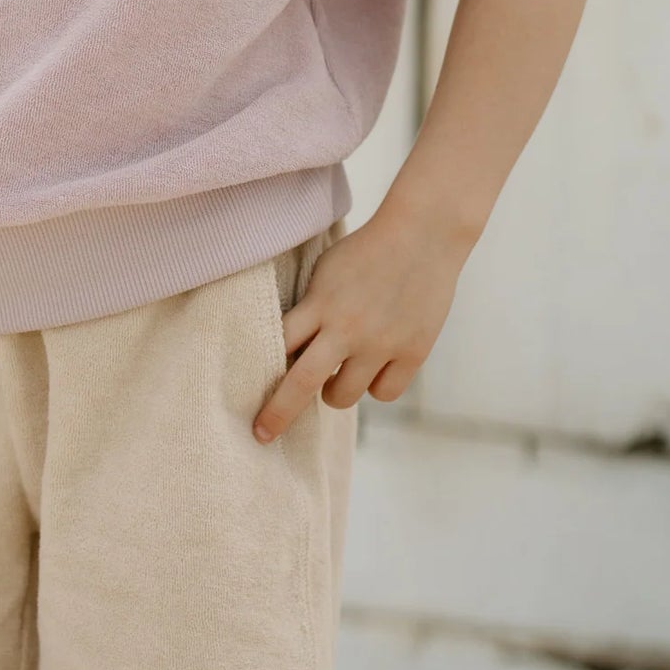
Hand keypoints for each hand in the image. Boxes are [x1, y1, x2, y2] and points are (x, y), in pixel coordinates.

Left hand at [252, 210, 469, 441]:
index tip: (244, 401)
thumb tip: (287, 348)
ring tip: (338, 374)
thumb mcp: (326, 272)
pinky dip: (376, 386)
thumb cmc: (367, 251)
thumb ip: (310, 309)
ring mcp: (381, 343)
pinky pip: (384, 393)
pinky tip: (375, 368)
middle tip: (263, 434)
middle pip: (302, 383)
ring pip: (343, 396)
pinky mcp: (413, 352)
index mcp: (320, 303)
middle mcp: (347, 328)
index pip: (278, 346)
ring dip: (334, 392)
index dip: (259, 376)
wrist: (425, 235)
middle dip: (278, 413)